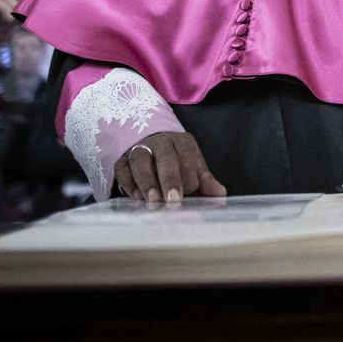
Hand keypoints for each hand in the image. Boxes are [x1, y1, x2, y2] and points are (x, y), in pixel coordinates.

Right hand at [113, 131, 227, 202]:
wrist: (150, 148)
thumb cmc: (177, 163)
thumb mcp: (194, 169)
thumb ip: (206, 181)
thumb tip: (220, 194)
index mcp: (182, 142)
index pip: (186, 154)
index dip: (188, 173)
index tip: (190, 192)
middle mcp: (160, 142)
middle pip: (164, 156)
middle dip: (169, 178)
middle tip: (173, 199)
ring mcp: (140, 149)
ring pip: (140, 160)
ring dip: (146, 181)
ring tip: (153, 200)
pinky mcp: (122, 160)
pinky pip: (122, 169)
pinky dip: (129, 183)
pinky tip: (137, 197)